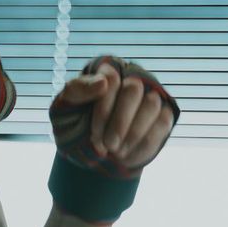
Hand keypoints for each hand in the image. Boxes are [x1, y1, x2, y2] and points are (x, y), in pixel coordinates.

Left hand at [58, 57, 177, 174]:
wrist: (90, 152)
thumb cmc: (73, 124)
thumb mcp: (63, 109)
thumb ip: (77, 90)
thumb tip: (103, 81)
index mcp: (105, 70)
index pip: (110, 79)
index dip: (104, 110)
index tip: (94, 135)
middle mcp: (131, 75)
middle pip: (134, 89)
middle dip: (120, 122)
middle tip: (109, 147)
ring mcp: (150, 93)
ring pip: (152, 105)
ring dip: (134, 134)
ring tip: (117, 153)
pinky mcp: (163, 113)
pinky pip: (164, 122)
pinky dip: (146, 144)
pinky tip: (129, 157)